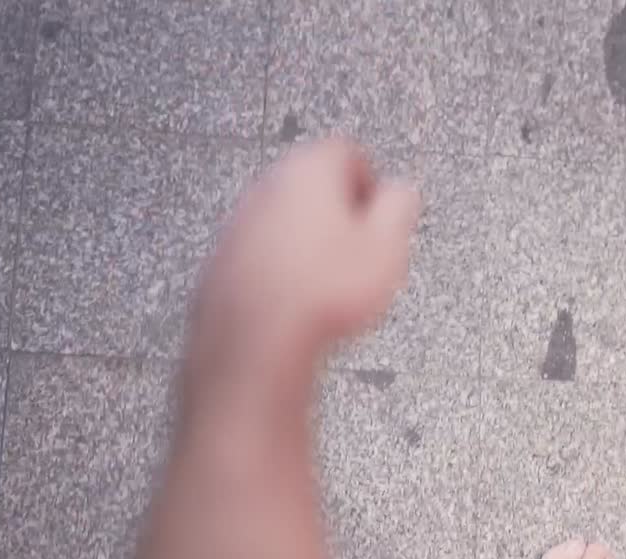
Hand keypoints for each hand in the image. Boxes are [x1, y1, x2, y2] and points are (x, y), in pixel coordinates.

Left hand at [187, 138, 419, 382]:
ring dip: (310, 239)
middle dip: (339, 212)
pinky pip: (265, 251)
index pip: (348, 152)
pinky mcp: (225, 257)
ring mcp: (241, 221)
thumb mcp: (387, 246)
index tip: (380, 214)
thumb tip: (400, 192)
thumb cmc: (323, 292)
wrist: (258, 339)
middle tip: (360, 249)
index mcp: (309, 171)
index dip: (371, 183)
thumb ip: (399, 206)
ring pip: (287, 218)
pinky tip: (300, 297)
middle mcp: (268, 186)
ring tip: (331, 280)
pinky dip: (284, 265)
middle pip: (312, 184)